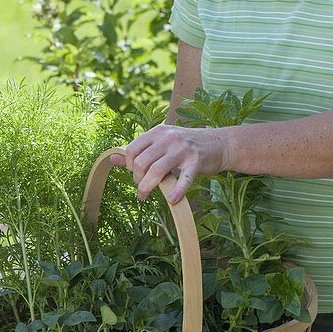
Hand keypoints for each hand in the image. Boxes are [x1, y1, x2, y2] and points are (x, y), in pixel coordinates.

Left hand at [109, 124, 229, 203]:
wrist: (220, 144)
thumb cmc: (186, 147)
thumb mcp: (162, 144)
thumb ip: (139, 151)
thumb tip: (113, 158)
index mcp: (158, 132)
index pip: (132, 149)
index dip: (129, 166)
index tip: (135, 175)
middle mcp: (169, 138)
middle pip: (142, 162)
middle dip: (137, 180)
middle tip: (141, 189)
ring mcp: (183, 149)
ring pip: (157, 171)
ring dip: (147, 187)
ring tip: (144, 196)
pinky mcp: (197, 161)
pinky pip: (183, 179)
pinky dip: (177, 191)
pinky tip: (172, 199)